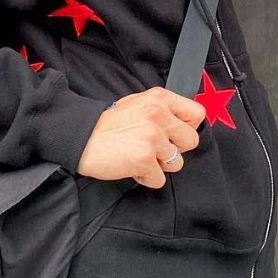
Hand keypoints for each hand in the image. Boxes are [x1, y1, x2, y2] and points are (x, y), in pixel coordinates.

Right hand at [77, 86, 206, 188]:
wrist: (81, 137)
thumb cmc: (108, 125)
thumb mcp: (137, 104)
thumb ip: (161, 109)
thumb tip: (182, 123)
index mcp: (160, 98)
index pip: (197, 113)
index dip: (188, 127)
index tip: (175, 134)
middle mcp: (159, 114)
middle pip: (191, 140)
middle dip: (176, 149)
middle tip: (155, 149)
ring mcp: (153, 137)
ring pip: (177, 163)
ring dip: (160, 165)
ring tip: (141, 157)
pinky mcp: (145, 158)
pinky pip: (160, 179)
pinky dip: (146, 178)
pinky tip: (132, 167)